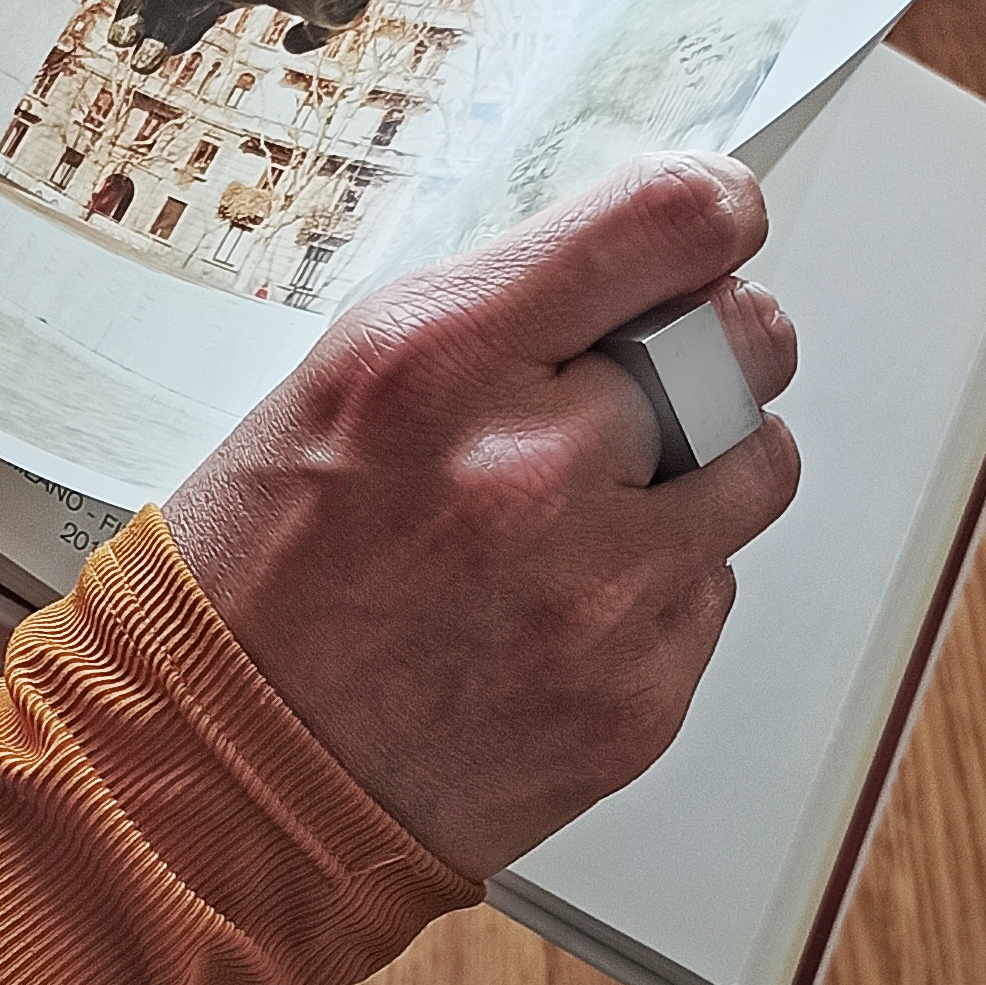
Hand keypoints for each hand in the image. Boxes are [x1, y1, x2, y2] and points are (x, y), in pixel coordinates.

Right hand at [159, 154, 801, 878]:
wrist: (229, 774)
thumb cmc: (263, 574)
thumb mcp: (341, 381)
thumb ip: (502, 313)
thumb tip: (649, 263)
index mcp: (436, 361)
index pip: (665, 221)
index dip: (715, 209)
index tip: (718, 221)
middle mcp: (527, 472)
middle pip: (742, 345)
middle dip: (709, 350)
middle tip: (645, 381)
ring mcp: (596, 595)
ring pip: (755, 469)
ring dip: (699, 469)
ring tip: (591, 504)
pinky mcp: (640, 697)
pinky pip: (713, 592)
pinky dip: (656, 587)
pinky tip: (555, 605)